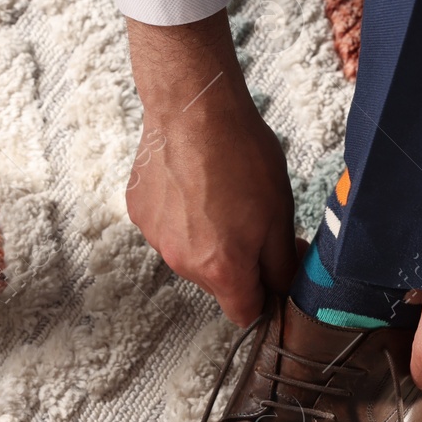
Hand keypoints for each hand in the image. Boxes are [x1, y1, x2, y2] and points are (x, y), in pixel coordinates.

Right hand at [124, 10, 297, 326]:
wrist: (194, 109)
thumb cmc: (241, 156)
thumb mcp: (280, 214)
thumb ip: (283, 264)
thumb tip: (284, 286)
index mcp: (221, 270)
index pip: (245, 313)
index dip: (265, 297)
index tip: (272, 272)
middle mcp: (182, 262)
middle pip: (216, 282)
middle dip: (236, 261)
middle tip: (251, 219)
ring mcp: (155, 237)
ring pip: (189, 254)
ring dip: (205, 237)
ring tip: (218, 194)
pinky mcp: (138, 212)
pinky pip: (166, 227)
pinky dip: (180, 214)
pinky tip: (192, 183)